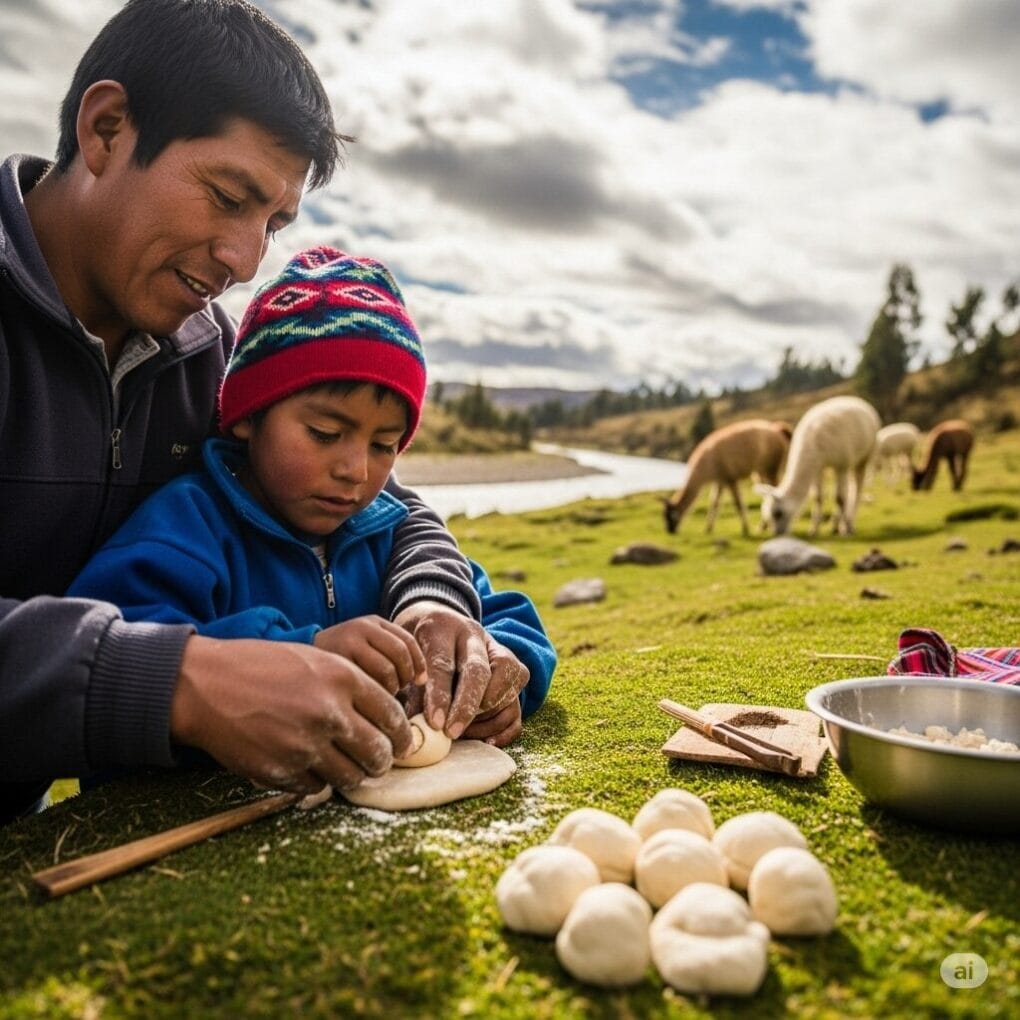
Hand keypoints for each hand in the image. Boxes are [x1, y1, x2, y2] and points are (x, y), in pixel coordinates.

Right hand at [171, 635, 413, 793]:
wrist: (206, 684)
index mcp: (342, 678)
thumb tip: (384, 719)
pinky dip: (318, 781)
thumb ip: (351, 688)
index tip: (403, 741)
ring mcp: (305, 745)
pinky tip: (311, 766)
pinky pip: (316, 788)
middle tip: (380, 760)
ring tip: (349, 767)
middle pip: (379, 752)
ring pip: (352, 777)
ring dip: (354, 775)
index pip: (393, 715)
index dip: (403, 733)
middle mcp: (329, 713)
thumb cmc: (262, 668)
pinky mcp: (281, 771)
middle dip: (384, 760)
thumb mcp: (315, 661)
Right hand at [314, 615, 425, 694]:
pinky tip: (367, 699)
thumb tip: (422, 680)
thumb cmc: (340, 660)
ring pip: (386, 669)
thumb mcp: (366, 646)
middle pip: (400, 654)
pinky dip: (374, 695)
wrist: (298, 659)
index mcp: (374, 622)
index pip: (408, 641)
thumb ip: (390, 655)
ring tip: (381, 695)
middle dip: (405, 676)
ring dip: (391, 688)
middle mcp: (361, 628)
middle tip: (398, 690)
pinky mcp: (336, 661)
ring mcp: (347, 643)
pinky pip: (367, 682)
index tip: (419, 681)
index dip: (418, 663)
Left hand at [393, 602, 529, 738]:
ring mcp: (497, 650)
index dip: (439, 695)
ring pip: (508, 679)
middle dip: (467, 706)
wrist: (438, 623)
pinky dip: (506, 726)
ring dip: (488, 715)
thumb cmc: (418, 648)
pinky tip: (487, 740)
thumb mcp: (409, 659)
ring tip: (464, 733)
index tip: (434, 723)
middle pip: (479, 670)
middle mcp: (474, 635)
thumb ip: (413, 691)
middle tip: (452, 733)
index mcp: (442, 628)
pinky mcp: (512, 669)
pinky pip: (519, 698)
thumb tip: (413, 728)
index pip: (443, 663)